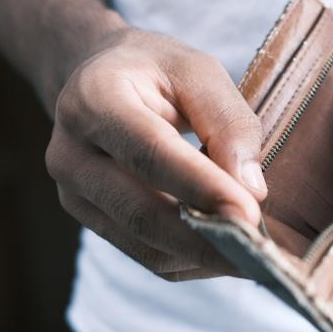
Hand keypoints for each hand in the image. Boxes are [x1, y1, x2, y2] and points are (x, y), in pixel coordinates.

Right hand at [45, 28, 267, 280]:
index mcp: (95, 99)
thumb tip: (252, 191)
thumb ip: (228, 124)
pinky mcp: (90, 220)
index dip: (201, 188)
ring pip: (144, 245)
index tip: (250, 215)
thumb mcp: (199, 72)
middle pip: (141, 213)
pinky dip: (191, 260)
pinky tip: (224, 249)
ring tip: (252, 254)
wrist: (99, 79)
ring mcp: (73, 193)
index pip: (150, 153)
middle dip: (206, 240)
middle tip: (261, 253)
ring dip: (203, 256)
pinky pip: (146, 256)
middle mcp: (71, 152)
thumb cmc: (155, 71)